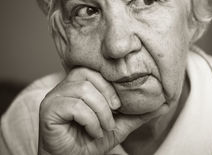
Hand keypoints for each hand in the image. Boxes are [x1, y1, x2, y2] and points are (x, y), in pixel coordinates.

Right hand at [38, 67, 167, 154]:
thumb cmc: (90, 141)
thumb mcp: (119, 126)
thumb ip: (137, 114)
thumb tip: (164, 103)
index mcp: (78, 83)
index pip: (96, 69)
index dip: (110, 84)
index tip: (119, 105)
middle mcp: (64, 86)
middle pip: (89, 76)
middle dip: (107, 98)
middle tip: (112, 117)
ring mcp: (54, 97)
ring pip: (84, 90)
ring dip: (100, 112)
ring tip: (103, 128)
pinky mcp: (48, 109)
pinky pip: (75, 106)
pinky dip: (90, 120)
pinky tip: (92, 132)